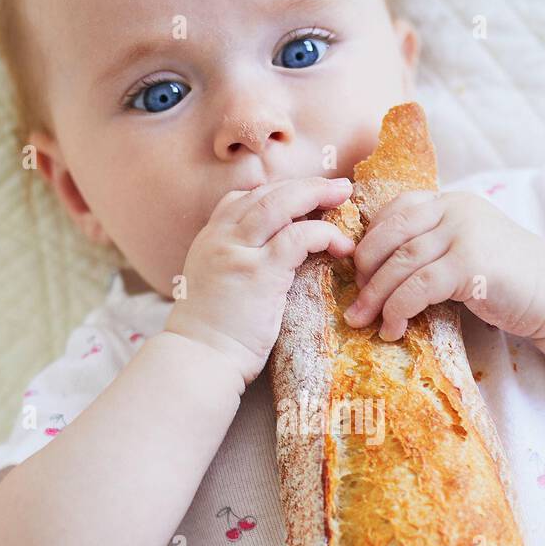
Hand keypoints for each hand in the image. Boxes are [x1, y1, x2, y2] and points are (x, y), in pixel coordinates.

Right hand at [164, 177, 355, 384]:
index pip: (244, 198)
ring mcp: (238, 252)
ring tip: (345, 196)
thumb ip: (234, 263)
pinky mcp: (259, 272)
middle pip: (267, 193)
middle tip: (338, 185)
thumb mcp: (215, 286)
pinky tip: (341, 246)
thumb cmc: (211, 336)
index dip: (279, 192)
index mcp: (210, 239)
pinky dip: (324, 234)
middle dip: (306, 185)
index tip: (305, 197)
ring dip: (317, 194)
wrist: (199, 360)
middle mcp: (221, 237)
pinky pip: (298, 237)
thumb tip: (268, 261)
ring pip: (281, 204)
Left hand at [342, 190, 544, 341]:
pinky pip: (419, 287)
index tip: (359, 271)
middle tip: (354, 302)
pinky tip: (394, 328)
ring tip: (363, 322)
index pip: (396, 209)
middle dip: (365, 270)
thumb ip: (430, 248)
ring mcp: (464, 234)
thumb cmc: (505, 279)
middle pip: (391, 234)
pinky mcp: (470, 264)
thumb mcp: (463, 250)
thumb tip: (375, 273)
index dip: (370, 240)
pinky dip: (399, 309)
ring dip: (376, 297)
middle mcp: (455, 210)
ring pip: (401, 263)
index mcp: (450, 202)